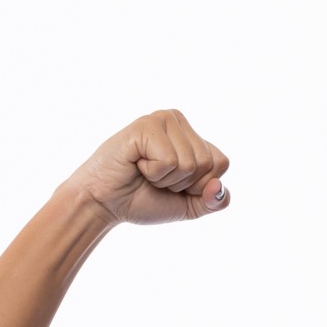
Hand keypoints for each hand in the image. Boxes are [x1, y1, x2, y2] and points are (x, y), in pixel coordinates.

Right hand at [62, 110, 229, 225]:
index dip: (199, 185)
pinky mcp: (146, 125)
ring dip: (165, 179)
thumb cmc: (143, 200)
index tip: (172, 184)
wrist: (104, 204)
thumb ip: (214, 201)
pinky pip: (169, 161)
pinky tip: (136, 164)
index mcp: (192, 136)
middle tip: (155, 178)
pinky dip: (153, 173)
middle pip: (207, 163)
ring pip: (190, 163)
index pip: (221, 163)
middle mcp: (179, 121)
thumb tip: (218, 186)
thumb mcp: (189, 206)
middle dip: (181, 183)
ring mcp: (163, 120)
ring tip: (144, 171)